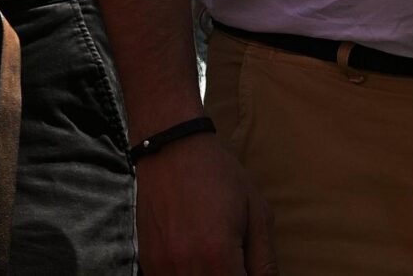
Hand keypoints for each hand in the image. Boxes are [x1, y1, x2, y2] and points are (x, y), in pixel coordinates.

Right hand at [134, 134, 275, 275]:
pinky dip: (187, 275)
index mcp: (218, 256)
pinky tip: (196, 257)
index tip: (249, 268)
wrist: (172, 149)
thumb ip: (264, 261)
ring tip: (215, 255)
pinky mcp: (148, 261)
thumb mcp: (256, 213)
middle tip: (235, 259)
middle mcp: (187, 266)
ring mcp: (162, 267)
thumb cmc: (218, 175)